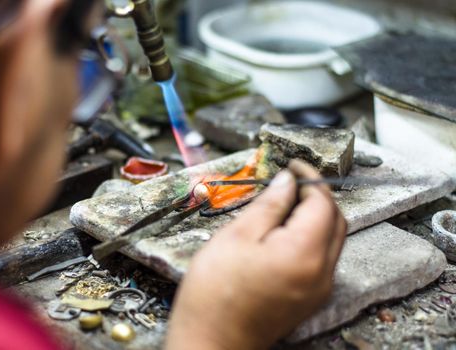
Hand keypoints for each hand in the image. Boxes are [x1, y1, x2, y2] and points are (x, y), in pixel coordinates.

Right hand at [165, 160, 346, 349]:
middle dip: (315, 195)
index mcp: (304, 254)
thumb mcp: (236, 236)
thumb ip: (269, 205)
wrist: (211, 341)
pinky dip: (310, 237)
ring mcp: (319, 289)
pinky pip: (322, 258)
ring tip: (283, 204)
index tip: (293, 166)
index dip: (310, 178)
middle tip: (289, 182)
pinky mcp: (311, 298)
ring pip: (332, 238)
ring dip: (314, 215)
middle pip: (335, 220)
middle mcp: (321, 273)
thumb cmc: (215, 294)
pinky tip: (283, 232)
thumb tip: (287, 181)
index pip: (323, 203)